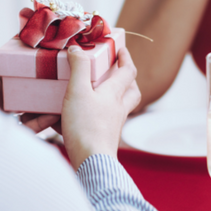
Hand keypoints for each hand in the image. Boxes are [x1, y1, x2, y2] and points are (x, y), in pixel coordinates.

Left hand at [0, 60, 59, 133]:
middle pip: (25, 93)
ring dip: (45, 103)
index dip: (26, 71)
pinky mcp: (13, 135)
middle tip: (57, 77)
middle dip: (39, 86)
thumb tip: (4, 55)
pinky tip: (54, 113)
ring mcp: (8, 121)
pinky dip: (43, 120)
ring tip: (60, 95)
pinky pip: (31, 126)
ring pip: (31, 110)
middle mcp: (0, 105)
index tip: (41, 62)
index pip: (12, 78)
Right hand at [59, 46, 141, 170]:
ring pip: (120, 107)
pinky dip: (96, 116)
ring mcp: (113, 125)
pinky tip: (80, 117)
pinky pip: (104, 123)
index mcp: (114, 94)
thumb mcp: (78, 91)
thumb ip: (79, 68)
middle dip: (127, 80)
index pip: (128, 72)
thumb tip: (77, 49)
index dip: (126, 58)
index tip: (121, 49)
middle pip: (132, 92)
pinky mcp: (103, 138)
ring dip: (113, 98)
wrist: (92, 161)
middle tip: (117, 72)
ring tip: (97, 93)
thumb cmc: (87, 126)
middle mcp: (118, 109)